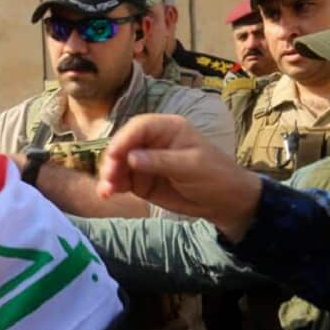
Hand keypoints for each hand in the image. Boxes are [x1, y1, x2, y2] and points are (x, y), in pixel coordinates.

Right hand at [96, 114, 261, 240]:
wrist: (223, 202)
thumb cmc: (214, 176)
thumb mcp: (191, 166)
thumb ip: (161, 161)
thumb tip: (131, 158)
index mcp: (167, 129)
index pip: (139, 127)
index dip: (123, 139)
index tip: (114, 155)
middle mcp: (151, 142)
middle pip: (123, 145)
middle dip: (112, 160)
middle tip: (109, 178)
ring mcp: (143, 162)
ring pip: (118, 164)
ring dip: (108, 176)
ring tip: (106, 192)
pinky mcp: (140, 180)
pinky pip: (120, 180)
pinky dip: (111, 186)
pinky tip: (106, 195)